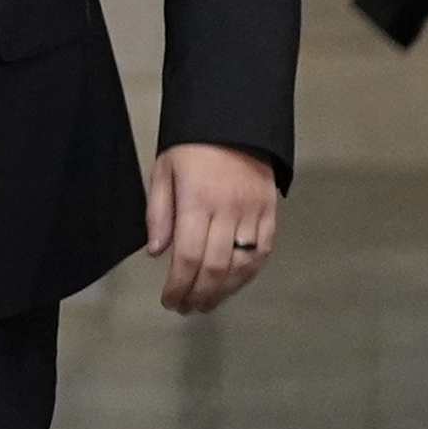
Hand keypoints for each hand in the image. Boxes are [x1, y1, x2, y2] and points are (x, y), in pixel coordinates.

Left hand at [145, 143, 278, 315]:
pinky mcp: (271, 211)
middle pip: (215, 267)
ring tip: (207, 303)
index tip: (169, 301)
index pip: (187, 256)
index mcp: (197, 201)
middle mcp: (228, 210)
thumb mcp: (163, 172)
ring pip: (242, 264)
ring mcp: (253, 212)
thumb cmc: (192, 146)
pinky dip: (249, 273)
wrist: (235, 120)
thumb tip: (156, 253)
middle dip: (199, 294)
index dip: (178, 285)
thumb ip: (158, 214)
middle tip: (186, 308)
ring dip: (225, 291)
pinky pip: (263, 251)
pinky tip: (235, 285)